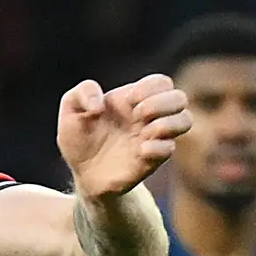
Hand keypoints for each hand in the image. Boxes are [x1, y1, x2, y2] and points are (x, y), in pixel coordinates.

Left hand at [54, 74, 191, 202]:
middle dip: (163, 102)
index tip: (129, 100)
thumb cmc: (79, 139)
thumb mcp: (70, 110)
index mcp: (133, 100)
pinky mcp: (152, 160)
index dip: (150, 87)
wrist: (82, 173)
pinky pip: (169, 149)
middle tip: (138, 114)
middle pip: (180, 98)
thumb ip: (82, 93)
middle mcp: (148, 118)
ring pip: (185, 121)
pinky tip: (139, 150)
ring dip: (169, 122)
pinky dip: (157, 147)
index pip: (162, 83)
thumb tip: (99, 105)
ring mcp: (152, 138)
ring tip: (145, 130)